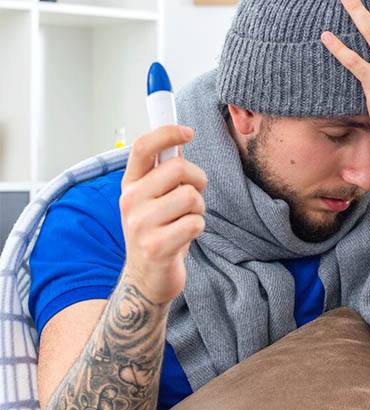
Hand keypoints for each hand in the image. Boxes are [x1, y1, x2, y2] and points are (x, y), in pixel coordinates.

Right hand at [120, 125, 207, 303]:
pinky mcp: (156, 246)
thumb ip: (165, 170)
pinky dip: (198, 228)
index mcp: (130, 184)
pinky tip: (185, 237)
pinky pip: (195, 223)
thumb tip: (180, 136)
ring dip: (199, 209)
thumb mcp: (155, 198)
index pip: (143, 146)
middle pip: (179, 169)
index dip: (167, 132)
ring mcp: (140, 224)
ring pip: (191, 196)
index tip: (189, 132)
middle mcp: (130, 200)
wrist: (148, 277)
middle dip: (197, 180)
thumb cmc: (158, 232)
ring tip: (186, 221)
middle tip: (193, 198)